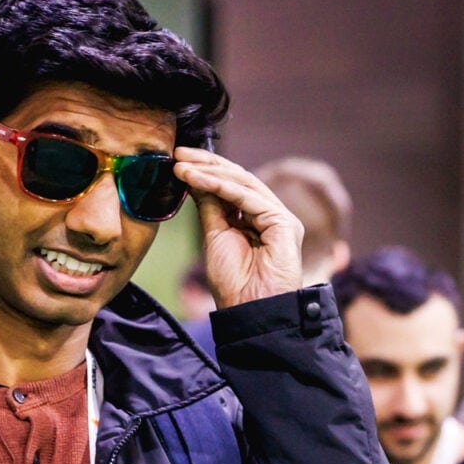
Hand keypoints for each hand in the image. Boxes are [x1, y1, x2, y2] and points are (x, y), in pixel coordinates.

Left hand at [173, 147, 304, 308]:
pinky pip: (249, 198)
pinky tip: (198, 179)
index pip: (231, 186)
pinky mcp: (284, 223)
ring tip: (182, 167)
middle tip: (179, 154)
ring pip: (244, 183)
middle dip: (207, 163)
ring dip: (210, 172)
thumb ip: (210, 206)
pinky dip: (221, 186)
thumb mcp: (214, 235)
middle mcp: (270, 215)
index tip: (178, 161)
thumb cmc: (234, 282)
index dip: (206, 171)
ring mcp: (280, 218)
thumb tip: (195, 178)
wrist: (250, 310)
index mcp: (255, 219)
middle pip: (239, 179)